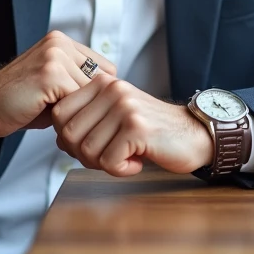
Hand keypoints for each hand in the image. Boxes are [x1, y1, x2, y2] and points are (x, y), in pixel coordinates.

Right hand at [0, 31, 115, 138]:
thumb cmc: (19, 102)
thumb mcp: (54, 86)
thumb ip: (79, 83)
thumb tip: (112, 97)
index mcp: (62, 42)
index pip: (104, 69)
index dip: (97, 94)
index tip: (88, 111)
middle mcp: (60, 43)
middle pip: (102, 81)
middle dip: (91, 104)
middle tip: (76, 120)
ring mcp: (55, 55)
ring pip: (90, 92)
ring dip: (80, 110)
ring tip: (61, 119)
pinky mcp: (50, 73)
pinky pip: (77, 99)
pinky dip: (69, 114)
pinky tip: (50, 118)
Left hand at [50, 76, 213, 176]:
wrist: (195, 134)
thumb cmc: (152, 131)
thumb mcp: (115, 117)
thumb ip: (88, 122)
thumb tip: (59, 140)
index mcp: (102, 83)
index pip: (59, 113)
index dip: (68, 138)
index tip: (93, 146)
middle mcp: (112, 89)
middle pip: (68, 134)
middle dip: (84, 155)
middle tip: (109, 157)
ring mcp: (124, 107)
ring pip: (87, 150)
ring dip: (105, 164)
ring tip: (126, 158)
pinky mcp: (137, 128)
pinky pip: (109, 161)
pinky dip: (121, 170)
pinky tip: (138, 162)